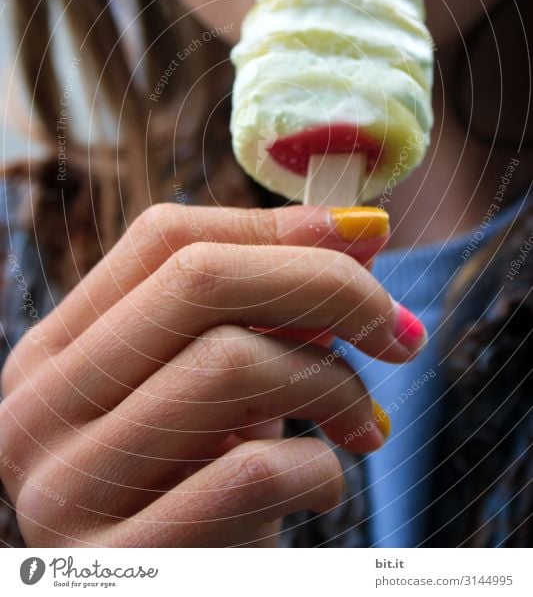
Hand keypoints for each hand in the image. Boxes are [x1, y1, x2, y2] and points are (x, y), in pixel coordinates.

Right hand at [0, 203, 424, 546]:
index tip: (366, 238)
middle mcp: (39, 409)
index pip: (163, 237)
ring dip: (332, 385)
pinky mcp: (121, 566)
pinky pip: (253, 474)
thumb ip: (267, 311)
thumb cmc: (202, 487)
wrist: (183, 592)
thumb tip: (359, 230)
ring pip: (229, 363)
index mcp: (56, 352)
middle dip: (325, 284)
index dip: (276, 226)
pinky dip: (320, 468)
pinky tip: (323, 483)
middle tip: (396, 328)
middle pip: (198, 279)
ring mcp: (65, 490)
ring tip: (361, 421)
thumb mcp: (220, 388)